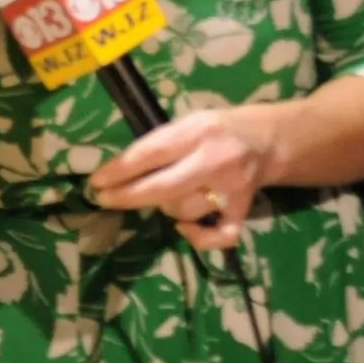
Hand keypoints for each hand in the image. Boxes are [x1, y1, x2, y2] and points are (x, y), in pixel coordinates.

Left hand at [89, 103, 275, 248]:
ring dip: (164, 207)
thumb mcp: (187, 123)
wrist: (267, 139)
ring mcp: (232, 188)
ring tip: (162, 195)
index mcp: (197, 132)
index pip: (150, 153)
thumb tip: (117, 171)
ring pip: (184, 210)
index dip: (119, 170)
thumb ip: (159, 143)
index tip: (96, 181)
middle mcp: (216, 160)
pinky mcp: (245, 209)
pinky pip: (222, 235)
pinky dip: (200, 239)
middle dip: (127, 196)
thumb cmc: (215, 131)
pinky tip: (185, 228)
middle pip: (163, 187)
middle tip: (103, 199)